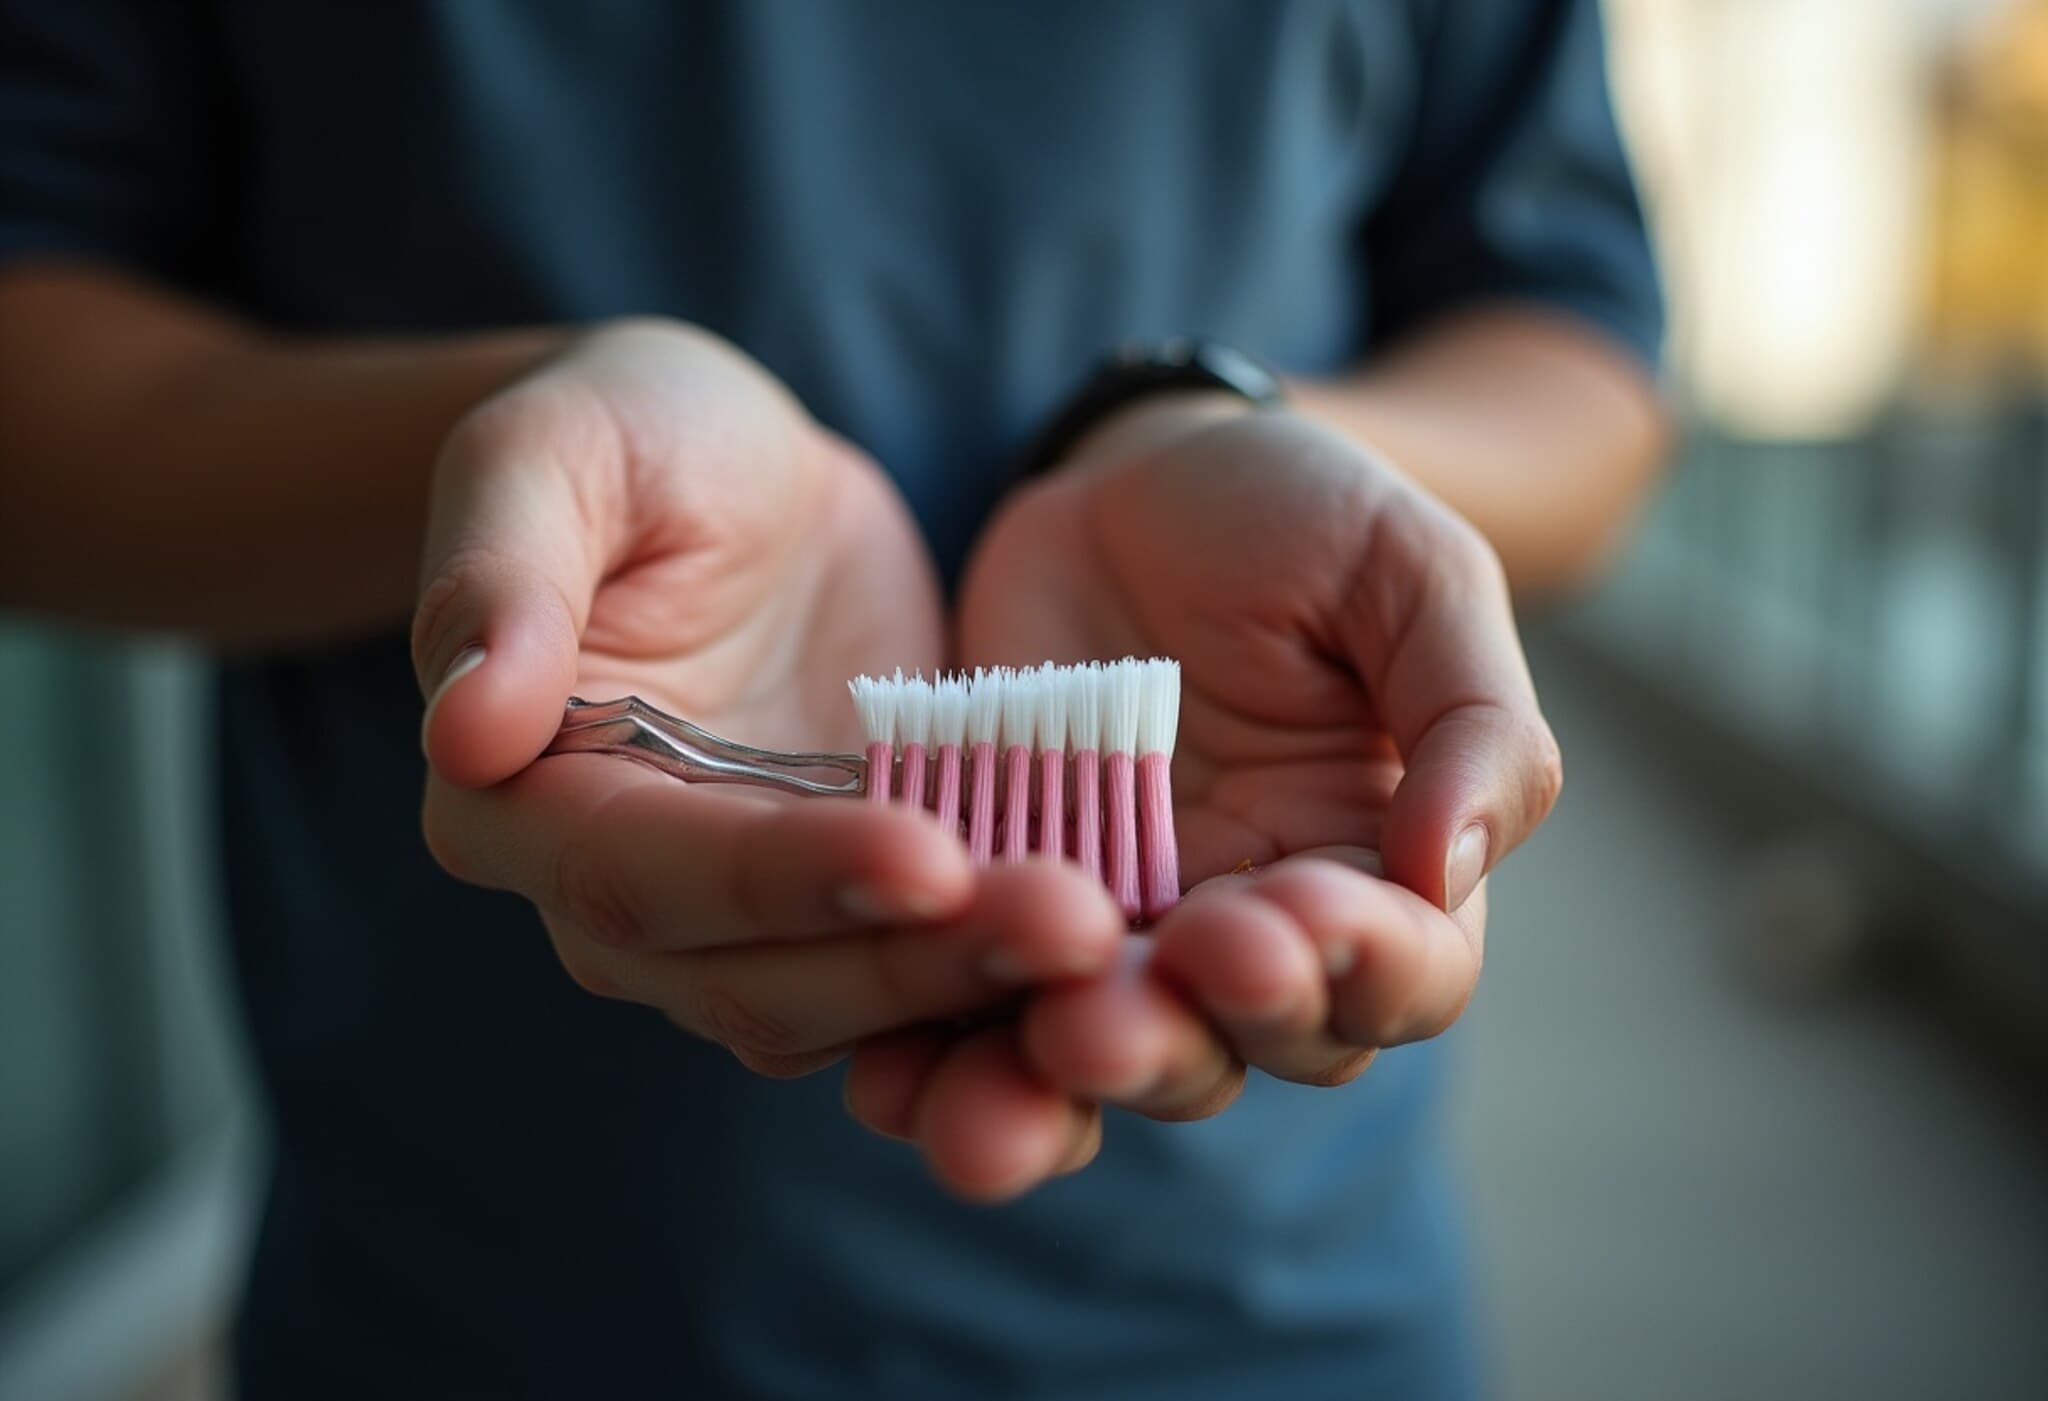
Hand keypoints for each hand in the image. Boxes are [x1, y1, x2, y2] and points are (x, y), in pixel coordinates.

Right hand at [413, 320, 1122, 1074]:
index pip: (643, 873)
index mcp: (518, 801)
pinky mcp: (846, 906)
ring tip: (1108, 934)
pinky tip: (1117, 945)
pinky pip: (920, 971)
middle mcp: (618, 897)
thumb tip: (464, 726)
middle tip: (1072, 924)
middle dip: (913, 959)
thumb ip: (501, 576)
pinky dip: (1004, 974)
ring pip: (850, 1003)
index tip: (925, 851)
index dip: (780, 875)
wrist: (736, 478)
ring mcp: (743, 919)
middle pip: (758, 975)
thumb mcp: (553, 455)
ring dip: (976, 984)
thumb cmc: (632, 438)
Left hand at [845, 393, 1558, 1193]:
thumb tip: (1452, 870)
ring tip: (994, 1083)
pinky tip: (884, 1076)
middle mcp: (1250, 930)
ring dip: (1047, 1084)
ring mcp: (1119, 929)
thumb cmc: (1301, 518)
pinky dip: (927, 1053)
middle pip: (1238, 1046)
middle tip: (1104, 1020)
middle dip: (1176, 1043)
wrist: (1134, 478)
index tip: (1283, 922)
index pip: (1400, 976)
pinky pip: (965, 1001)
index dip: (1355, 972)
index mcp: (1376, 869)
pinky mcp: (996, 903)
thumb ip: (1469, 718)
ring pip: (1099, 1054)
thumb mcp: (1412, 576)